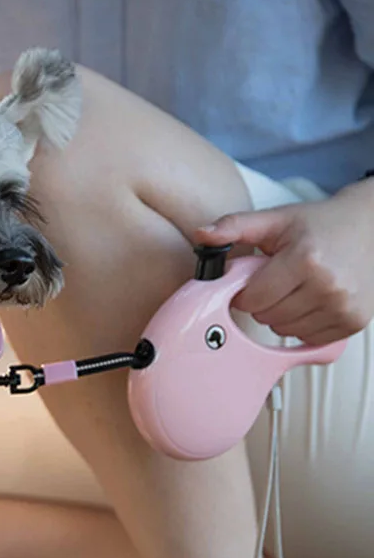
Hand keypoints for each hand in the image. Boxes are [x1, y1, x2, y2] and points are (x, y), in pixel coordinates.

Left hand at [194, 180, 373, 344]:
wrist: (370, 228)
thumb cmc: (318, 225)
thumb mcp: (274, 219)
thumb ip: (233, 226)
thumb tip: (201, 234)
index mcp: (305, 260)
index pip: (252, 298)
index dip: (243, 291)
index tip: (251, 278)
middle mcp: (328, 286)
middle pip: (267, 317)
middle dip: (262, 301)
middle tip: (277, 280)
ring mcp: (344, 307)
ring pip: (285, 331)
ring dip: (281, 314)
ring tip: (294, 288)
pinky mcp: (353, 323)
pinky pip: (308, 338)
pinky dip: (301, 324)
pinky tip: (309, 301)